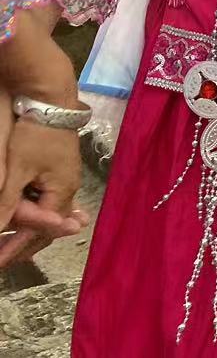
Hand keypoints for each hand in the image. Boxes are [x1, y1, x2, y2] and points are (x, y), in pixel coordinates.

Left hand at [0, 98, 87, 269]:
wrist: (51, 99)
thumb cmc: (35, 134)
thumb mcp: (16, 170)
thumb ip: (9, 203)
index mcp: (62, 191)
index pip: (39, 230)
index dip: (16, 248)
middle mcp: (69, 188)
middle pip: (48, 226)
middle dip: (25, 244)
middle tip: (3, 257)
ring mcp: (67, 178)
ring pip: (48, 213)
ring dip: (29, 229)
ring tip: (9, 241)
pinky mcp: (61, 169)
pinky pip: (48, 200)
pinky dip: (34, 212)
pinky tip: (24, 216)